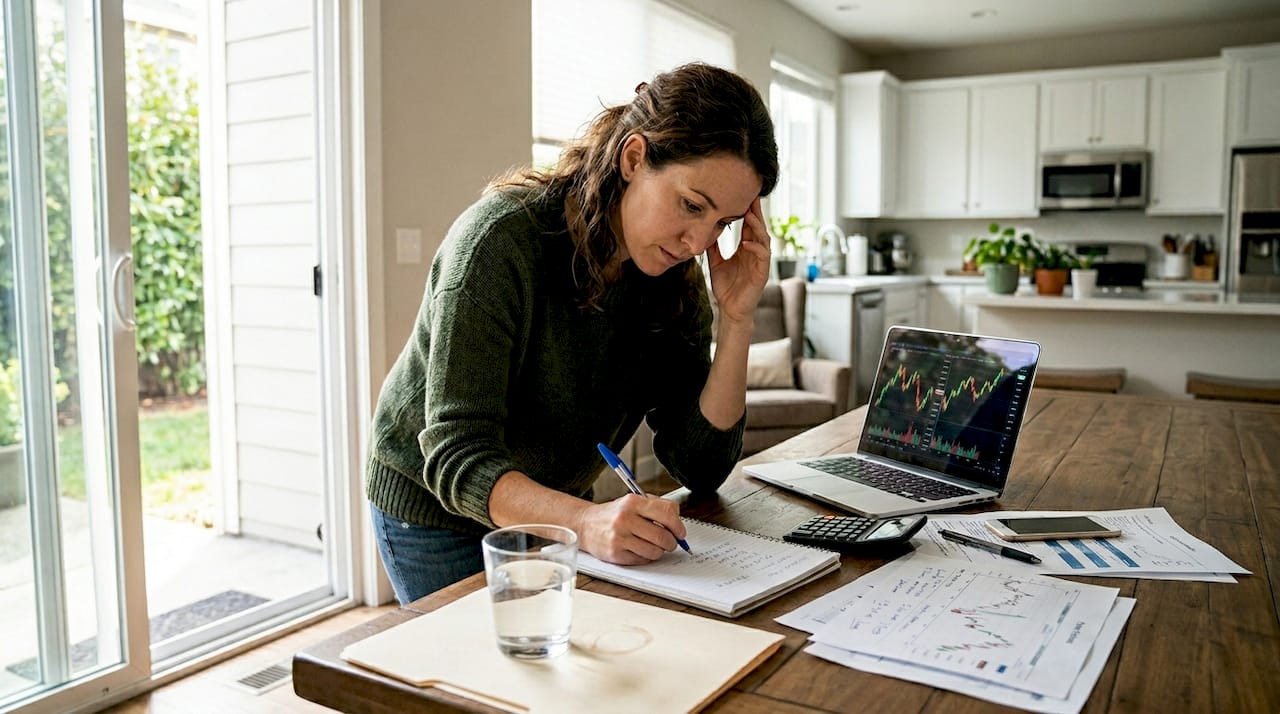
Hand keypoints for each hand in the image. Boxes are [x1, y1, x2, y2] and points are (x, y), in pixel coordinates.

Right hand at [577, 494, 686, 564]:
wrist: (585, 524)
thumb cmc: (614, 514)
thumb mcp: (633, 501)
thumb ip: (657, 506)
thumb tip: (678, 522)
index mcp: (633, 502)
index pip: (667, 513)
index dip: (678, 526)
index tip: (680, 532)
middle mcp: (625, 519)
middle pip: (663, 536)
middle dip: (671, 542)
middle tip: (670, 542)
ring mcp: (619, 538)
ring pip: (654, 551)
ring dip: (659, 551)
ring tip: (653, 545)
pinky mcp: (615, 554)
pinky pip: (642, 560)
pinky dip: (645, 557)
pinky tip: (639, 549)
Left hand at [706, 196, 769, 324]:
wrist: (729, 309)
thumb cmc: (726, 287)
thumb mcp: (716, 263)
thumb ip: (713, 248)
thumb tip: (704, 230)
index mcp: (746, 249)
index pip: (749, 226)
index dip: (748, 212)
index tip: (743, 196)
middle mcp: (755, 252)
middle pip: (759, 228)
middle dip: (756, 212)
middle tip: (752, 196)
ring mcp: (760, 262)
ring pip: (764, 239)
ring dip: (757, 226)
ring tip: (749, 215)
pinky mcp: (762, 273)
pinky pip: (763, 256)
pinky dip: (755, 248)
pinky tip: (746, 242)